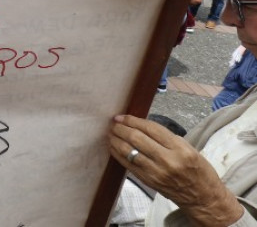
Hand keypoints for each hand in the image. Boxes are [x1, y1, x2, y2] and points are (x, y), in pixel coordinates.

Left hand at [109, 115, 243, 223]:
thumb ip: (167, 138)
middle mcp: (167, 160)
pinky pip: (128, 165)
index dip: (133, 120)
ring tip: (111, 132)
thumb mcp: (189, 149)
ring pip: (129, 151)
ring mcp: (156, 172)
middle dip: (122, 128)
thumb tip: (142, 125)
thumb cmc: (199, 171)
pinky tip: (113, 146)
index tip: (123, 116)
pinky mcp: (148, 181)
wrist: (203, 198)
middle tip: (114, 122)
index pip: (151, 128)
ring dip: (116, 139)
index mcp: (180, 149)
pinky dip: (118, 153)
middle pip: (137, 138)